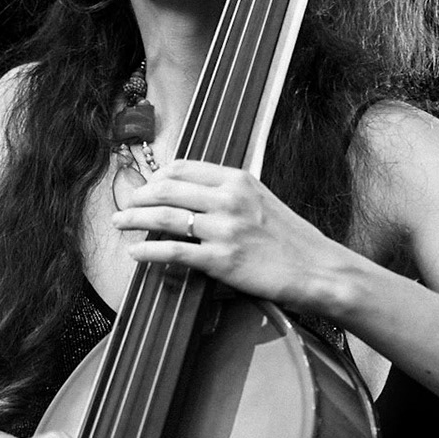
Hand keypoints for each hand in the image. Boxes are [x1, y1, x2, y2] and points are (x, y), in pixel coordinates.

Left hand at [110, 158, 351, 312]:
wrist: (318, 269)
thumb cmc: (291, 239)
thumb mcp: (262, 200)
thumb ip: (230, 194)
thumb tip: (196, 196)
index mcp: (237, 179)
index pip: (183, 168)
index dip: (157, 177)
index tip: (147, 186)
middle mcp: (228, 198)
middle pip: (167, 189)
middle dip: (140, 196)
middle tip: (127, 205)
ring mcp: (223, 229)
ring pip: (165, 217)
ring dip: (135, 219)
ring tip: (120, 223)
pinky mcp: (221, 260)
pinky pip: (174, 251)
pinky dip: (149, 251)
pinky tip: (136, 252)